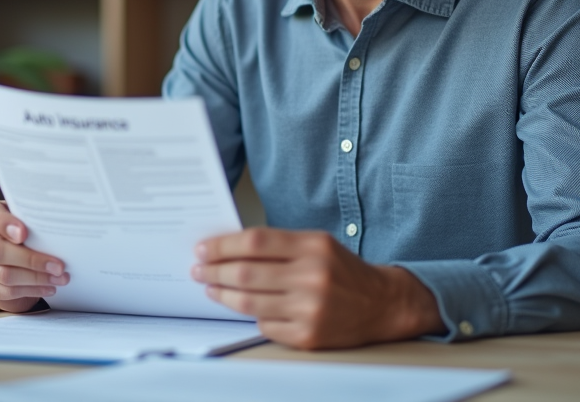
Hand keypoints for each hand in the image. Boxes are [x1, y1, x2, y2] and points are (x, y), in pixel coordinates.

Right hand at [0, 199, 68, 312]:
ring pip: (4, 275)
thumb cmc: (27, 231)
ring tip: (59, 278)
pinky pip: (6, 291)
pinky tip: (48, 287)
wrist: (18, 256)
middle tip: (58, 265)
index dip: (5, 224)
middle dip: (31, 260)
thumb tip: (58, 227)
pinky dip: (31, 290)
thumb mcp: (30, 219)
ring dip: (37, 278)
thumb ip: (34, 220)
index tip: (24, 233)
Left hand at [191, 227, 443, 348]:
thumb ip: (279, 244)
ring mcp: (310, 309)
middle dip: (214, 271)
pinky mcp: (308, 336)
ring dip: (222, 295)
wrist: (382, 304)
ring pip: (249, 302)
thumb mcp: (317, 244)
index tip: (202, 248)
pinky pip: (265, 326)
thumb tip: (229, 248)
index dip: (222, 245)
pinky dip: (252, 316)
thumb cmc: (342, 271)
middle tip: (197, 269)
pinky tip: (244, 308)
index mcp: (314, 247)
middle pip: (246, 273)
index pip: (255, 242)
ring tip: (210, 288)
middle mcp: (313, 277)